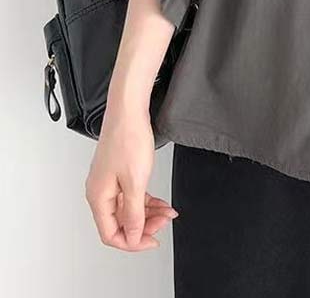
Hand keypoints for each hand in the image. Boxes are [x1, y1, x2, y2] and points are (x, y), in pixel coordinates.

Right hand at [84, 104, 177, 250]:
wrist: (129, 111)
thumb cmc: (128, 139)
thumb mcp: (135, 181)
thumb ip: (133, 212)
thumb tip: (132, 235)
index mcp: (98, 197)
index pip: (110, 234)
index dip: (132, 241)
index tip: (152, 240)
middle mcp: (100, 191)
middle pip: (120, 223)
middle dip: (144, 226)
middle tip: (164, 222)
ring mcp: (109, 182)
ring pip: (128, 209)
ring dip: (149, 214)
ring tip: (167, 212)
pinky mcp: (118, 173)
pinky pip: (132, 195)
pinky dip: (147, 201)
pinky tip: (161, 203)